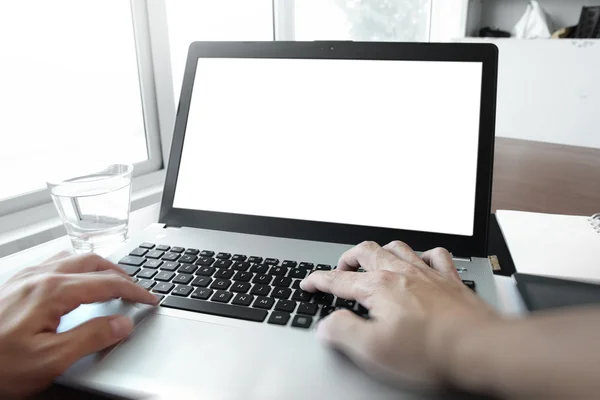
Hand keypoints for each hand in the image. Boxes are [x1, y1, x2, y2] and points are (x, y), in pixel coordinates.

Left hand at [0, 252, 157, 396]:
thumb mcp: (49, 361)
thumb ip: (91, 338)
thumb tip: (123, 323)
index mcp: (52, 292)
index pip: (106, 283)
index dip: (135, 291)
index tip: (151, 299)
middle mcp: (39, 277)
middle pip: (92, 261)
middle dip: (121, 272)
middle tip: (137, 288)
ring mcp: (25, 277)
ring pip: (73, 257)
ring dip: (99, 266)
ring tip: (113, 280)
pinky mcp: (15, 284)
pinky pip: (55, 262)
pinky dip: (78, 266)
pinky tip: (77, 279)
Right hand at [300, 241, 500, 386]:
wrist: (477, 347)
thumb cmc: (430, 350)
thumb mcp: (373, 349)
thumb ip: (343, 332)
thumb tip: (327, 323)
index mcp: (379, 288)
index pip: (339, 281)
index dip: (319, 281)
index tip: (309, 283)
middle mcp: (401, 273)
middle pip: (366, 252)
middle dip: (348, 257)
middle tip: (341, 268)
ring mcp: (426, 273)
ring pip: (397, 246)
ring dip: (381, 250)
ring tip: (374, 259)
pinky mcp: (449, 280)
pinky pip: (435, 254)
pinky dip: (423, 254)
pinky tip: (421, 261)